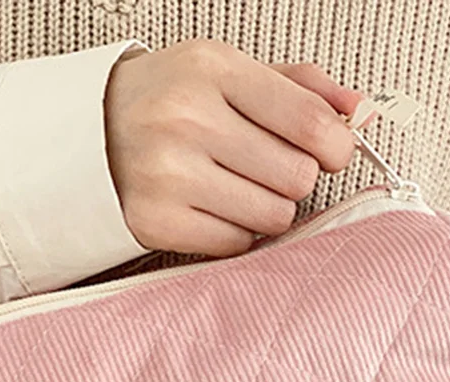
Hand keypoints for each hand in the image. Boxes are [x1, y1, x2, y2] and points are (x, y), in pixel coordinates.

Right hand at [104, 39, 364, 257]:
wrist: (87, 134)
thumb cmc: (168, 101)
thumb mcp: (227, 72)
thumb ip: (298, 87)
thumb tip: (362, 112)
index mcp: (212, 69)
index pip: (308, 121)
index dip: (336, 146)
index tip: (332, 153)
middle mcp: (187, 120)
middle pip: (297, 177)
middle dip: (295, 179)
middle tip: (270, 170)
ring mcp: (167, 176)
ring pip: (273, 216)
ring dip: (268, 209)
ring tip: (239, 189)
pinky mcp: (156, 223)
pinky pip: (236, 244)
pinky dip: (236, 233)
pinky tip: (214, 209)